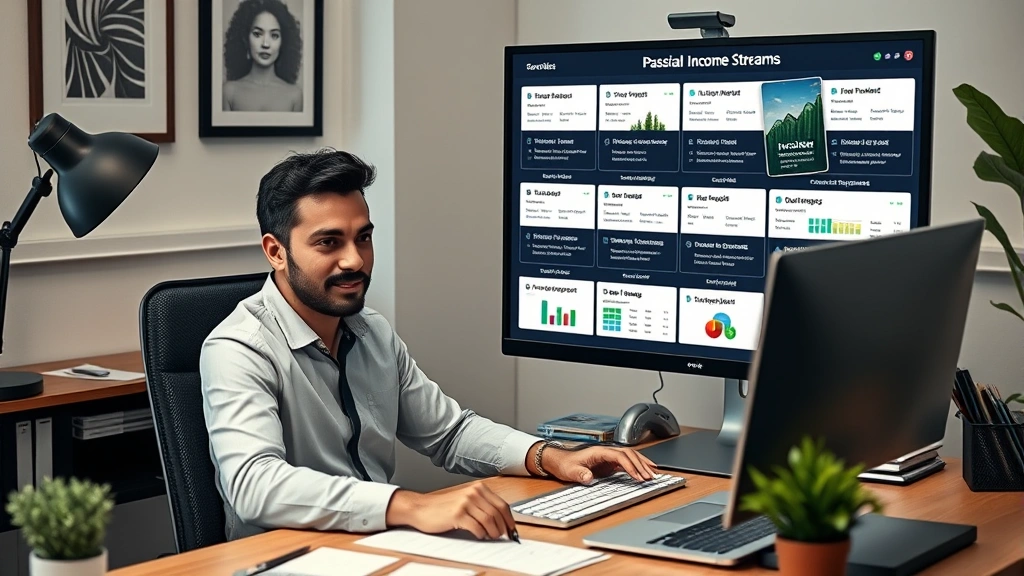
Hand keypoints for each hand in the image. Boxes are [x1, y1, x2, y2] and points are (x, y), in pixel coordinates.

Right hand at [385, 484, 516, 540]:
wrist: (421, 508)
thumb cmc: (443, 507)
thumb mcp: (465, 500)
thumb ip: (482, 505)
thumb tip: (501, 520)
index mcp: (478, 488)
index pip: (502, 504)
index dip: (509, 519)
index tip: (512, 529)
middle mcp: (473, 493)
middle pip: (498, 513)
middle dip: (504, 527)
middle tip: (504, 536)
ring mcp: (465, 503)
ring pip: (489, 520)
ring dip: (494, 532)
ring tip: (491, 536)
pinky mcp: (457, 514)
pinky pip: (477, 527)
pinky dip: (481, 534)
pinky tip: (479, 535)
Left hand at [534, 444, 657, 484]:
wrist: (559, 461)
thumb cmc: (565, 464)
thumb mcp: (570, 471)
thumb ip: (579, 474)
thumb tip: (588, 477)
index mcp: (599, 451)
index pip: (619, 456)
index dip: (630, 466)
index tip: (637, 476)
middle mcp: (606, 452)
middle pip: (628, 454)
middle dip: (641, 465)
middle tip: (650, 477)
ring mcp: (608, 456)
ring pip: (630, 456)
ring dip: (642, 464)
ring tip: (653, 473)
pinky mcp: (609, 462)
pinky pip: (627, 462)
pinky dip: (637, 465)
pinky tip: (644, 471)